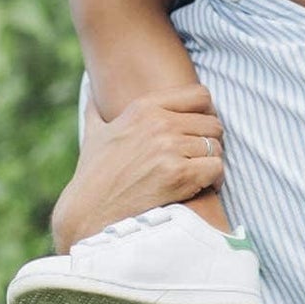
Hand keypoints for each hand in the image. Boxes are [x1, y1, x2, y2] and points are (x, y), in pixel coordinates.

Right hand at [51, 85, 224, 250]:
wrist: (88, 211)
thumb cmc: (92, 174)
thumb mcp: (94, 133)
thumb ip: (97, 109)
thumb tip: (94, 93)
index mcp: (144, 107)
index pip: (200, 95)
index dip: (206, 113)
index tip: (199, 130)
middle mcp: (159, 123)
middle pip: (213, 123)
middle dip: (210, 142)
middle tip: (199, 158)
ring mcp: (169, 148)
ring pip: (216, 147)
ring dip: (211, 163)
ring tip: (200, 175)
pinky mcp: (178, 175)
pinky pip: (216, 168)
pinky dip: (214, 180)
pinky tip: (202, 187)